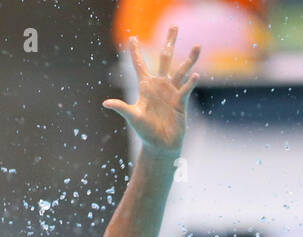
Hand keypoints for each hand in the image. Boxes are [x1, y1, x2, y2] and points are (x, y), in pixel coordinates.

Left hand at [103, 27, 199, 156]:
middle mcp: (160, 85)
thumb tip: (105, 103)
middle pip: (165, 59)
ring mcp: (172, 92)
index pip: (139, 65)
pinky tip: (195, 75)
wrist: (160, 145)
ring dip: (190, 59)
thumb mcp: (133, 117)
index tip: (132, 38)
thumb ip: (122, 108)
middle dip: (169, 42)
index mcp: (146, 87)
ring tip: (198, 45)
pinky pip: (186, 89)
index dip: (135, 52)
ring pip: (181, 70)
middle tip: (174, 26)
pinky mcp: (181, 101)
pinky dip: (190, 83)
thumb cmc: (145, 132)